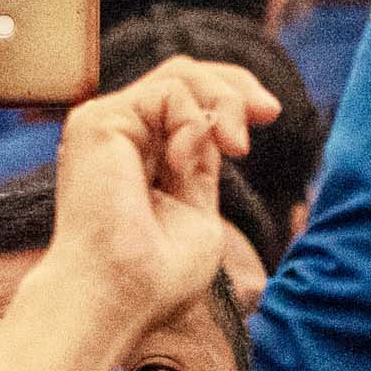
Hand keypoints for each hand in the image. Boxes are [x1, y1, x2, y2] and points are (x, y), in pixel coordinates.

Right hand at [38, 57, 279, 337]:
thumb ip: (201, 167)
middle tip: (269, 113)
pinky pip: (167, 91)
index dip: (233, 96)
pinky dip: (192, 120)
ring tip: (236, 146)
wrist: (120, 297)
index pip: (188, 101)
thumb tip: (209, 128)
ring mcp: (107, 125)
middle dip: (235, 86)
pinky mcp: (98, 121)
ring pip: (180, 73)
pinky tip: (183, 161)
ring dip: (223, 101)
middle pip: (185, 75)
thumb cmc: (155, 277)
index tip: (271, 115)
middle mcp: (121, 136)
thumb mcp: (196, 211)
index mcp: (141, 158)